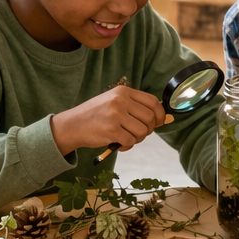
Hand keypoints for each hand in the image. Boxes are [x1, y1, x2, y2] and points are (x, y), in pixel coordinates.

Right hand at [50, 85, 167, 154]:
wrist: (72, 125)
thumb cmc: (96, 115)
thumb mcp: (115, 104)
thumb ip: (137, 109)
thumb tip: (166, 119)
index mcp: (123, 91)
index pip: (153, 101)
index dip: (160, 115)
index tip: (157, 123)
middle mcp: (120, 100)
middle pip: (150, 118)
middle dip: (148, 130)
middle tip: (138, 134)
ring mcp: (115, 115)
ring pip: (142, 131)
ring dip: (137, 139)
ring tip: (126, 139)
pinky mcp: (111, 130)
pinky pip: (131, 141)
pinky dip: (127, 146)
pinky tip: (118, 144)